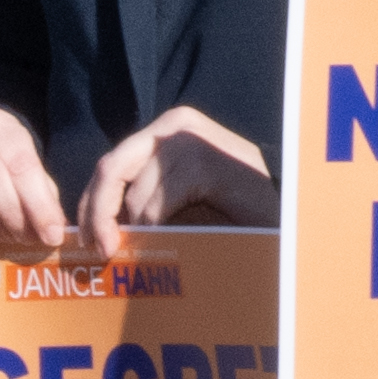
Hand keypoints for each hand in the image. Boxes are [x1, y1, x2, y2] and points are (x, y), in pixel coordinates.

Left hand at [81, 102, 274, 243]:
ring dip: (139, 231)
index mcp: (166, 132)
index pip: (111, 165)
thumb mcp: (178, 204)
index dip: (92, 204)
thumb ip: (141, 203)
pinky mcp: (204, 159)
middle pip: (111, 170)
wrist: (288, 215)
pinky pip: (158, 204)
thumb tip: (94, 228)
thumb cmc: (235, 214)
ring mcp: (190, 138)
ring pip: (136, 195)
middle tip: (101, 253)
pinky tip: (173, 241)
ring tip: (149, 252)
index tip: (88, 241)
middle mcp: (174, 126)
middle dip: (98, 215)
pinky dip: (158, 229)